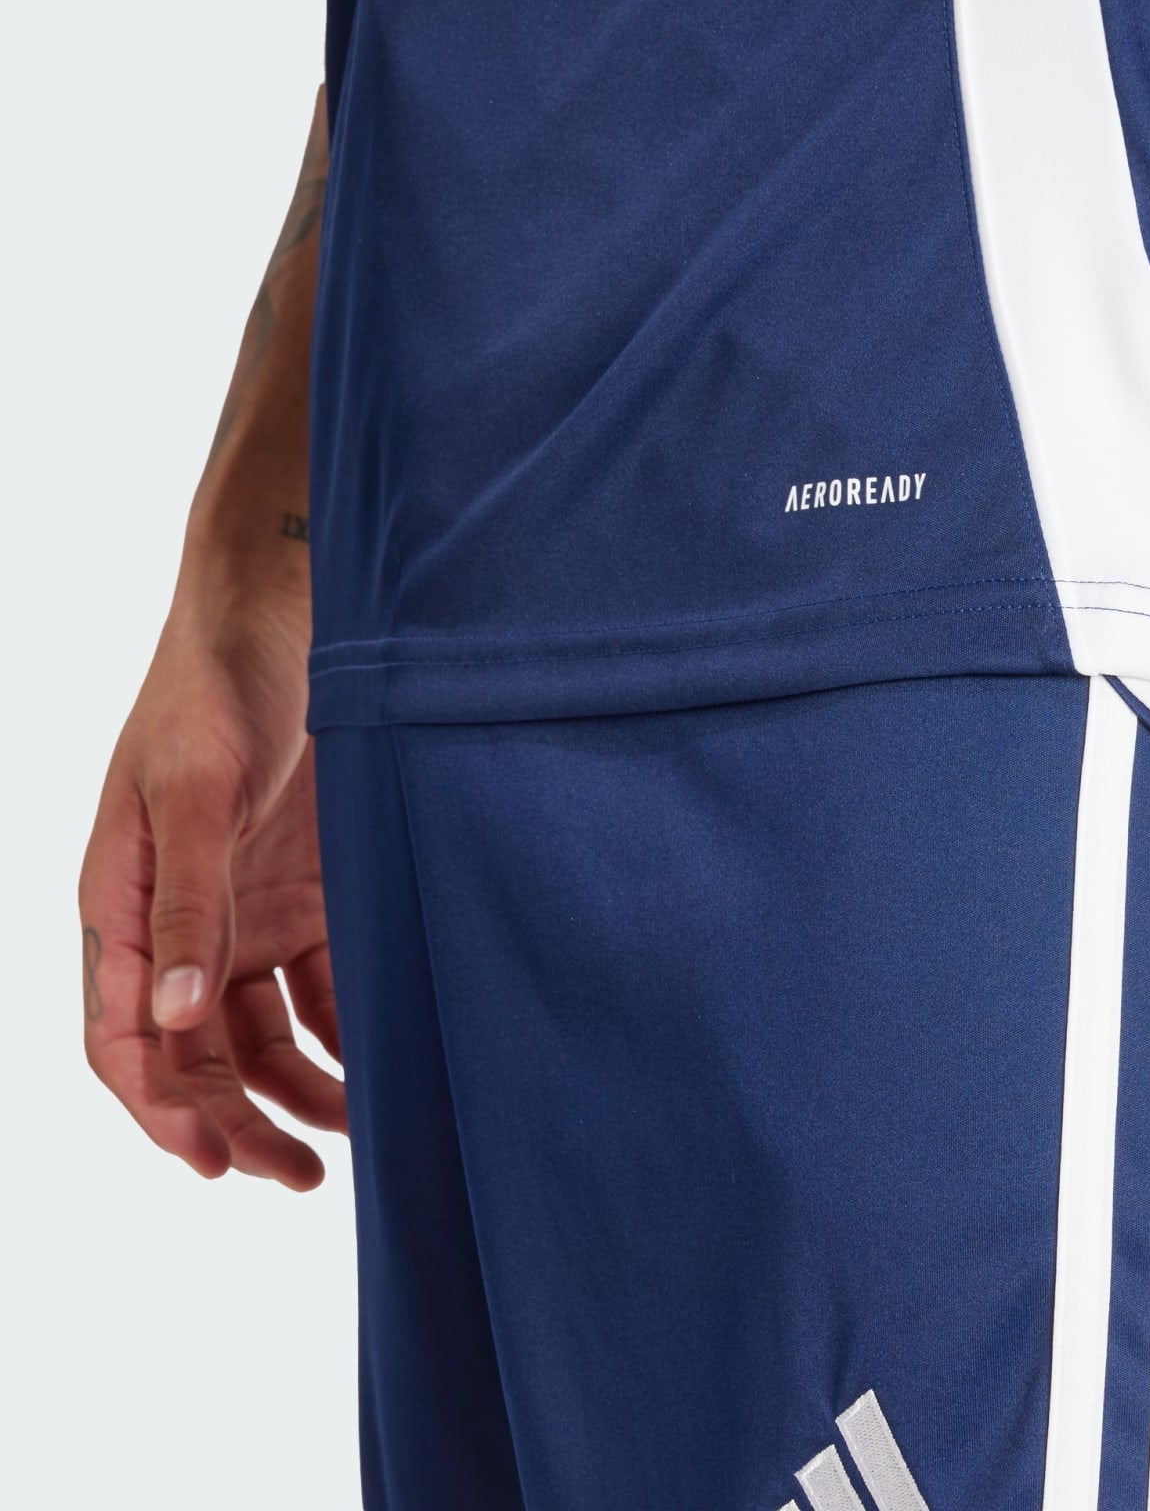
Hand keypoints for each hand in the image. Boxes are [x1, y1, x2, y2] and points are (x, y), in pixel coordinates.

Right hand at [79, 578, 343, 1188]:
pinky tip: (385, 1060)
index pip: (122, 1040)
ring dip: (300, 1087)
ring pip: (262, 1033)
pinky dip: (347, 1028)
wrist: (289, 613)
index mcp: (123, 904)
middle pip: (196, 1055)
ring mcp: (244, 911)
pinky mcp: (309, 891)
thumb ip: (187, 902)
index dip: (164, 1110)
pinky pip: (322, 982)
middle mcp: (180, 923)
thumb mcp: (197, 790)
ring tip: (360, 1128)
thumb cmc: (217, 687)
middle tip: (303, 1178)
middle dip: (241, 1120)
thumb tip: (164, 1018)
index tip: (219, 1164)